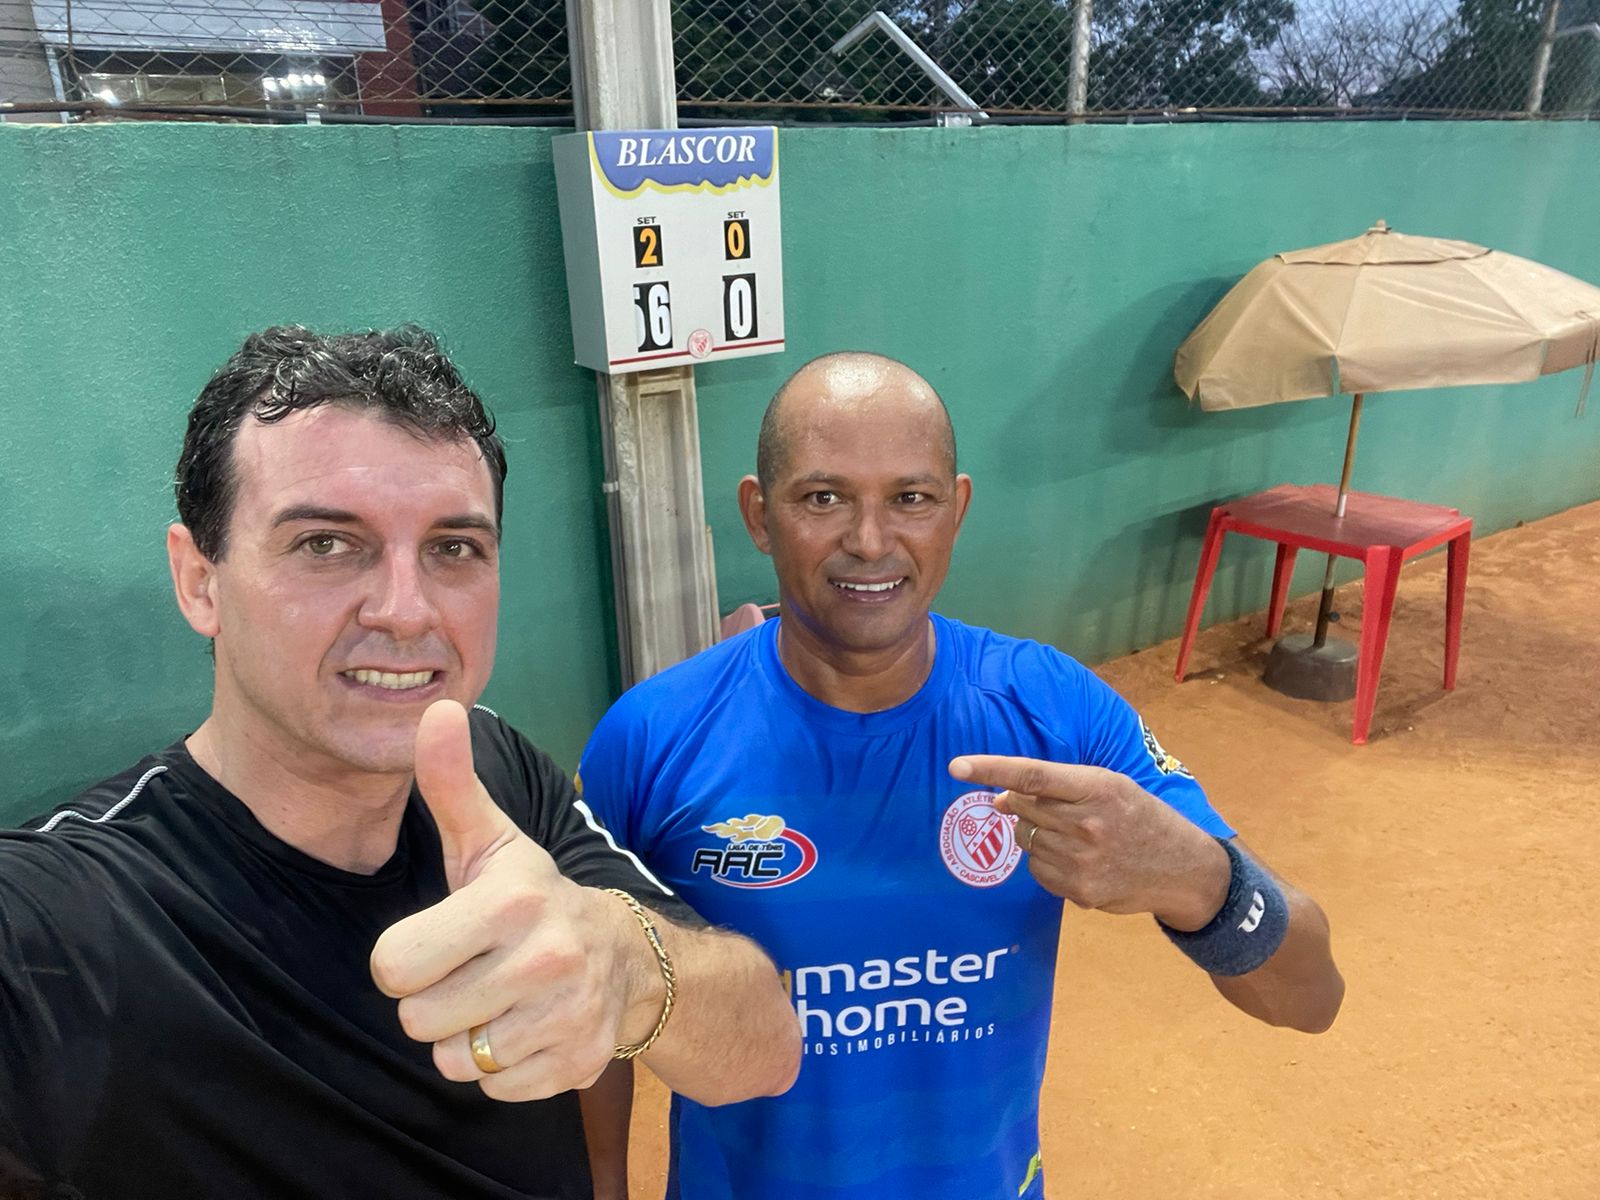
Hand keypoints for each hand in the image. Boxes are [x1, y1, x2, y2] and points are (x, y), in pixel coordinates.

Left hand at [370, 700, 655, 1100]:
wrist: (630, 955)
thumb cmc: (534, 898)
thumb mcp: (491, 841)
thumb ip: (452, 783)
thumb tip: (435, 709)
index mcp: (508, 902)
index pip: (391, 965)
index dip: (407, 958)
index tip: (443, 940)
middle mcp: (542, 960)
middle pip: (416, 1020)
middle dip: (435, 1000)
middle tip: (472, 971)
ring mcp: (564, 1017)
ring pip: (452, 1060)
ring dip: (467, 1037)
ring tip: (499, 1000)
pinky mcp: (576, 1065)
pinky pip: (493, 1089)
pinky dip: (502, 1067)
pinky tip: (527, 1028)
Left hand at [948, 755, 1229, 929]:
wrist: (1183, 869)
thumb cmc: (1140, 817)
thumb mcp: (1111, 787)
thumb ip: (1058, 787)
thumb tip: (1001, 798)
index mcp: (1098, 787)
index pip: (1033, 774)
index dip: (991, 768)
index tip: (956, 766)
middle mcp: (1087, 824)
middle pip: (1021, 807)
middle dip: (1022, 804)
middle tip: (1051, 807)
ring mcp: (1082, 861)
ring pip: (1024, 839)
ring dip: (1035, 833)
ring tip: (1073, 834)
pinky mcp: (1079, 891)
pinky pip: (1036, 869)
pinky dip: (1044, 860)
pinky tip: (1076, 858)